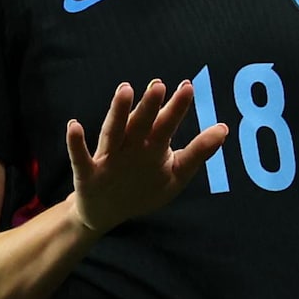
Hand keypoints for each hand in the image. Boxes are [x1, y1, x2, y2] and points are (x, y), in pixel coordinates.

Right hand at [66, 79, 230, 233]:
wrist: (104, 213)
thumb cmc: (141, 189)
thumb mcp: (175, 174)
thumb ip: (198, 152)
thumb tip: (224, 128)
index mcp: (151, 145)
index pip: (165, 124)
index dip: (176, 108)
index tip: (187, 87)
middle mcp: (130, 146)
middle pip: (141, 123)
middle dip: (149, 106)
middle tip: (159, 85)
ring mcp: (108, 157)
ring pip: (114, 132)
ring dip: (118, 112)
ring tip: (125, 90)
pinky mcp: (88, 173)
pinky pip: (81, 156)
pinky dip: (76, 142)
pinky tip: (74, 126)